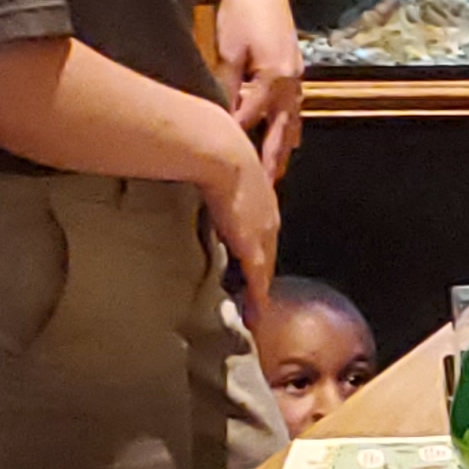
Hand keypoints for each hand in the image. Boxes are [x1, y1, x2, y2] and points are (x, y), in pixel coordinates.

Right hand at [203, 138, 280, 317]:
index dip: (257, 251)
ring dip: (260, 294)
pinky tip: (257, 317)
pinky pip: (258, 281)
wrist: (222, 154)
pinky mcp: (253, 248)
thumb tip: (199, 178)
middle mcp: (270, 219)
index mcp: (263, 199)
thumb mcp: (219, 167)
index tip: (252, 266)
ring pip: (265, 272)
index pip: (263, 232)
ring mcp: (264, 235)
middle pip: (268, 255)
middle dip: (263, 277)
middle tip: (257, 299)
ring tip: (256, 315)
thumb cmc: (215, 151)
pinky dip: (258, 301)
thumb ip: (213, 180)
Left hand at [208, 0, 306, 176]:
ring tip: (277, 176)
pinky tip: (289, 141)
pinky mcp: (294, 71)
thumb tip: (217, 116)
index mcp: (272, 78)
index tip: (221, 165)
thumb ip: (224, 85)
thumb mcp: (227, 51)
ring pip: (290, 123)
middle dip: (271, 162)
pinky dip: (289, 129)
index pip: (250, 121)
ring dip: (283, 150)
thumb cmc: (238, 12)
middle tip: (264, 191)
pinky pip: (295, 109)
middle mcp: (290, 83)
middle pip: (279, 132)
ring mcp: (295, 78)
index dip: (236, 143)